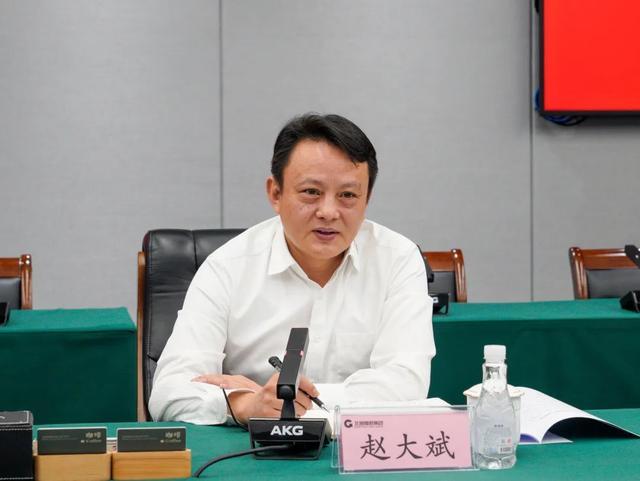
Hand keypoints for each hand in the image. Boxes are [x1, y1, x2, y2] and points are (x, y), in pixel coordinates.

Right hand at [193, 373, 318, 423]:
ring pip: (295, 409)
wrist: (250, 406)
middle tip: (306, 404)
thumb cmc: (267, 395)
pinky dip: (291, 418)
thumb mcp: (278, 384)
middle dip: (306, 403)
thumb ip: (294, 384)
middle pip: (300, 397)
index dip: (310, 388)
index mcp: (276, 379)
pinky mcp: (268, 414)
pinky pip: (287, 418)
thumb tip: (313, 391)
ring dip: (300, 412)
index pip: (299, 381)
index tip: (315, 393)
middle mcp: (272, 389)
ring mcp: (269, 402)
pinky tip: (286, 415)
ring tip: (295, 409)